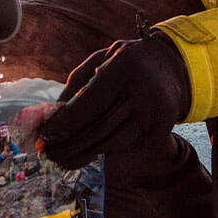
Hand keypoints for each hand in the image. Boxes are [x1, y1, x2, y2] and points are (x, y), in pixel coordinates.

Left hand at [41, 32, 190, 168]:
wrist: (172, 66)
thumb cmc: (126, 62)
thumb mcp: (101, 60)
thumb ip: (76, 85)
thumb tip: (51, 117)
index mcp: (125, 67)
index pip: (89, 103)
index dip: (65, 123)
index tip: (45, 135)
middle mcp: (143, 92)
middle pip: (98, 128)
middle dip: (68, 144)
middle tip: (46, 152)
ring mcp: (154, 115)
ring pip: (110, 143)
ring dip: (81, 154)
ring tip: (59, 158)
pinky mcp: (159, 131)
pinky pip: (123, 147)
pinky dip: (102, 149)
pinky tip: (86, 150)